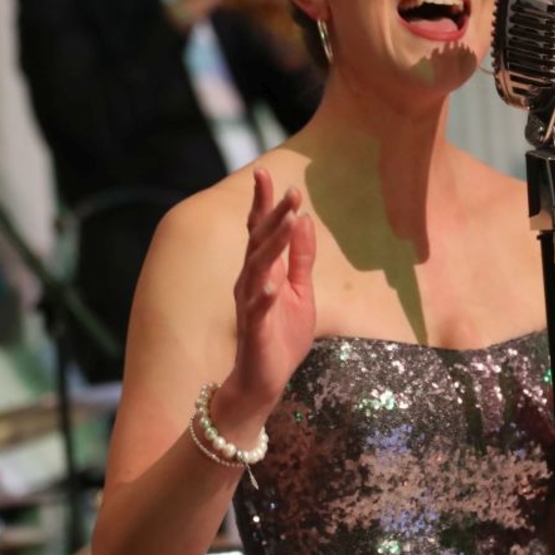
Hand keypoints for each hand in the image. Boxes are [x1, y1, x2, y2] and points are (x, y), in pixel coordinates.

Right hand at [224, 169, 316, 406]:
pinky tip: (271, 284)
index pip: (260, 230)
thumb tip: (304, 220)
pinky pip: (257, 310)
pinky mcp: (254, 330)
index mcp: (263, 271)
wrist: (264, 381)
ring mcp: (250, 305)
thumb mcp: (301, 293)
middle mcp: (250, 282)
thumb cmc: (281, 336)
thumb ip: (302, 259)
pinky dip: (263, 297)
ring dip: (273, 245)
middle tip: (291, 192)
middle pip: (259, 242)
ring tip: (289, 222)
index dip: (264, 203)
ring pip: (258, 268)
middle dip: (273, 215)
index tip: (265, 173)